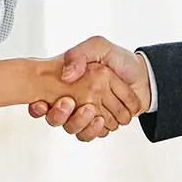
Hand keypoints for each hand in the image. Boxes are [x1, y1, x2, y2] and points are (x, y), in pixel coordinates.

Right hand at [27, 36, 150, 140]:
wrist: (145, 77)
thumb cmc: (120, 60)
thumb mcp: (99, 47)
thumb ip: (80, 55)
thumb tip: (66, 75)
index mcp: (67, 83)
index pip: (42, 99)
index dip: (37, 106)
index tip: (42, 103)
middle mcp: (73, 100)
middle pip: (54, 118)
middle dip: (59, 115)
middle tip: (69, 103)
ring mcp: (85, 114)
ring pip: (71, 129)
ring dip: (79, 123)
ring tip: (92, 112)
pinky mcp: (98, 125)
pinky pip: (89, 135)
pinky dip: (95, 130)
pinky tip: (102, 121)